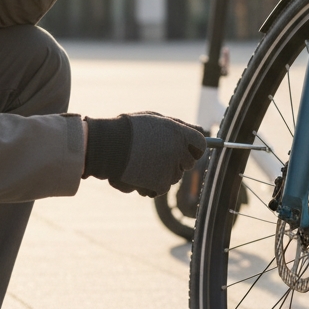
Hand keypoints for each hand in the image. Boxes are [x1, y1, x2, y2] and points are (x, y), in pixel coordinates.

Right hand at [82, 111, 206, 197]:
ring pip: (174, 176)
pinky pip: (161, 188)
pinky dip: (150, 185)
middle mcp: (179, 152)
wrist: (108, 146)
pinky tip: (137, 174)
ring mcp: (171, 170)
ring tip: (142, 163)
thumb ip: (179, 126)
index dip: (194, 147)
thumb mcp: (155, 120)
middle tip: (158, 156)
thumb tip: (199, 129)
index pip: (200, 144)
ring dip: (163, 173)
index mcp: (179, 133)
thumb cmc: (129, 130)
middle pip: (189, 162)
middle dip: (178, 160)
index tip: (187, 149)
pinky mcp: (160, 185)